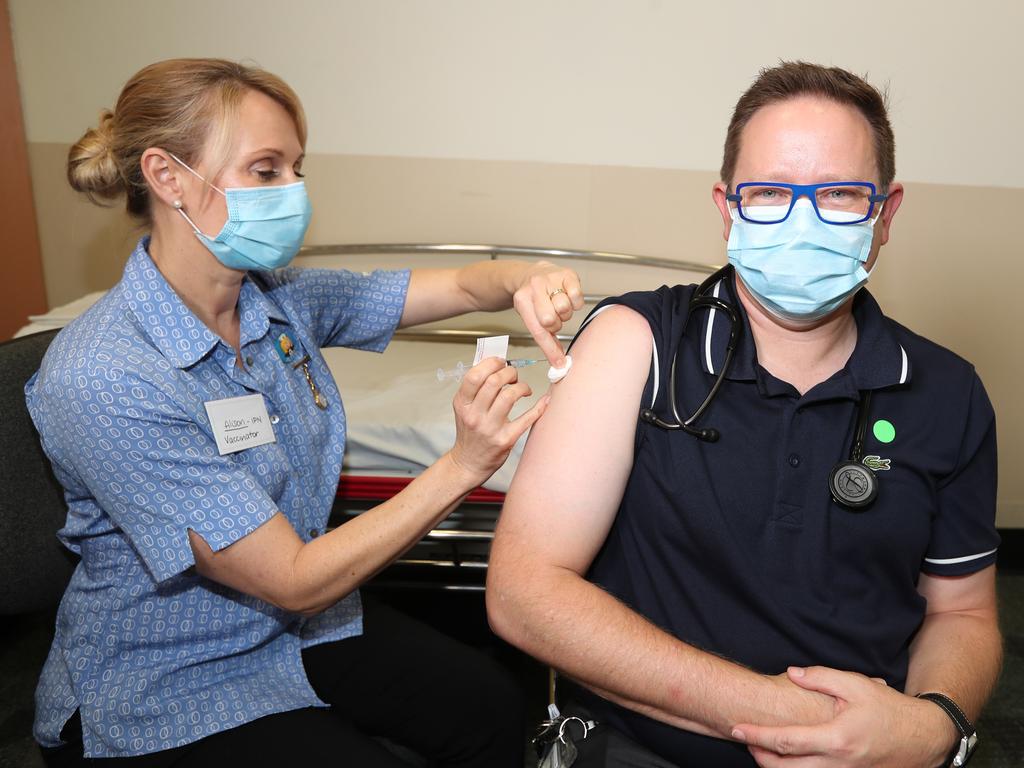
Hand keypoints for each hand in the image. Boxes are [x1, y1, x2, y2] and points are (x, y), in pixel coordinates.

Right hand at [448, 357, 549, 484]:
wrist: (468, 462)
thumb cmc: (470, 432)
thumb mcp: (464, 408)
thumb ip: (476, 387)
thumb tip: (496, 364)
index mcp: (462, 403)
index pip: (474, 375)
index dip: (491, 363)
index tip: (501, 362)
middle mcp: (474, 415)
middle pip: (494, 382)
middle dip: (509, 372)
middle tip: (514, 376)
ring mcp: (490, 428)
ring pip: (510, 396)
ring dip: (522, 387)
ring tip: (524, 390)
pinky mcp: (505, 440)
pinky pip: (526, 418)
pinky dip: (539, 407)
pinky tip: (543, 401)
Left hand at [511, 261, 583, 366]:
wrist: (532, 273)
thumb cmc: (532, 299)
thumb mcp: (531, 317)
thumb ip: (546, 339)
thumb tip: (559, 362)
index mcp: (522, 300)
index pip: (537, 330)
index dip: (550, 350)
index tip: (560, 363)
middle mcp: (535, 287)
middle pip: (551, 320)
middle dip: (555, 324)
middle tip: (553, 318)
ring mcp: (551, 278)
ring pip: (565, 308)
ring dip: (564, 312)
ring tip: (558, 306)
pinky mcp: (567, 274)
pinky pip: (577, 296)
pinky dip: (575, 301)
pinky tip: (567, 297)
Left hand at [732, 666, 956, 767]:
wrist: (925, 738)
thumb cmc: (889, 709)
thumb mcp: (856, 685)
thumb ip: (821, 677)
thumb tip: (791, 673)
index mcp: (837, 739)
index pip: (786, 741)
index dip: (757, 735)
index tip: (736, 729)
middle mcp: (839, 765)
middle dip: (759, 756)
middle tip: (744, 740)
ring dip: (776, 766)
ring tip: (762, 749)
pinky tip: (788, 758)